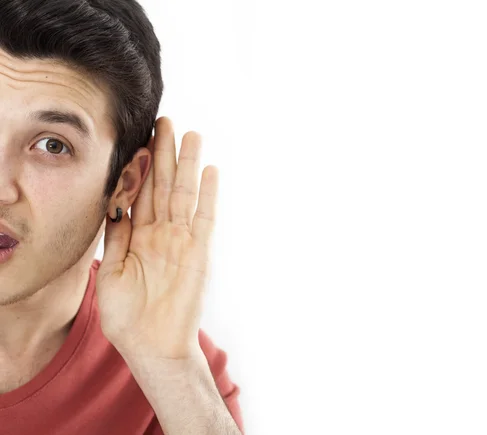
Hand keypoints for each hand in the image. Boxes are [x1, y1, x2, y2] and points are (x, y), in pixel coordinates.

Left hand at [96, 116, 218, 360]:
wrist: (151, 345)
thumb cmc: (127, 316)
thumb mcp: (109, 273)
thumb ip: (116, 237)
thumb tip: (113, 203)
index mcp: (138, 236)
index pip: (140, 192)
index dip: (140, 165)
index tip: (140, 137)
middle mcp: (162, 232)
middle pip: (163, 184)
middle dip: (164, 153)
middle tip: (165, 121)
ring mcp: (182, 240)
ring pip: (184, 193)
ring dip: (188, 165)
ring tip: (191, 134)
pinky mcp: (200, 251)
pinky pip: (205, 218)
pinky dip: (208, 195)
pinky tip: (210, 171)